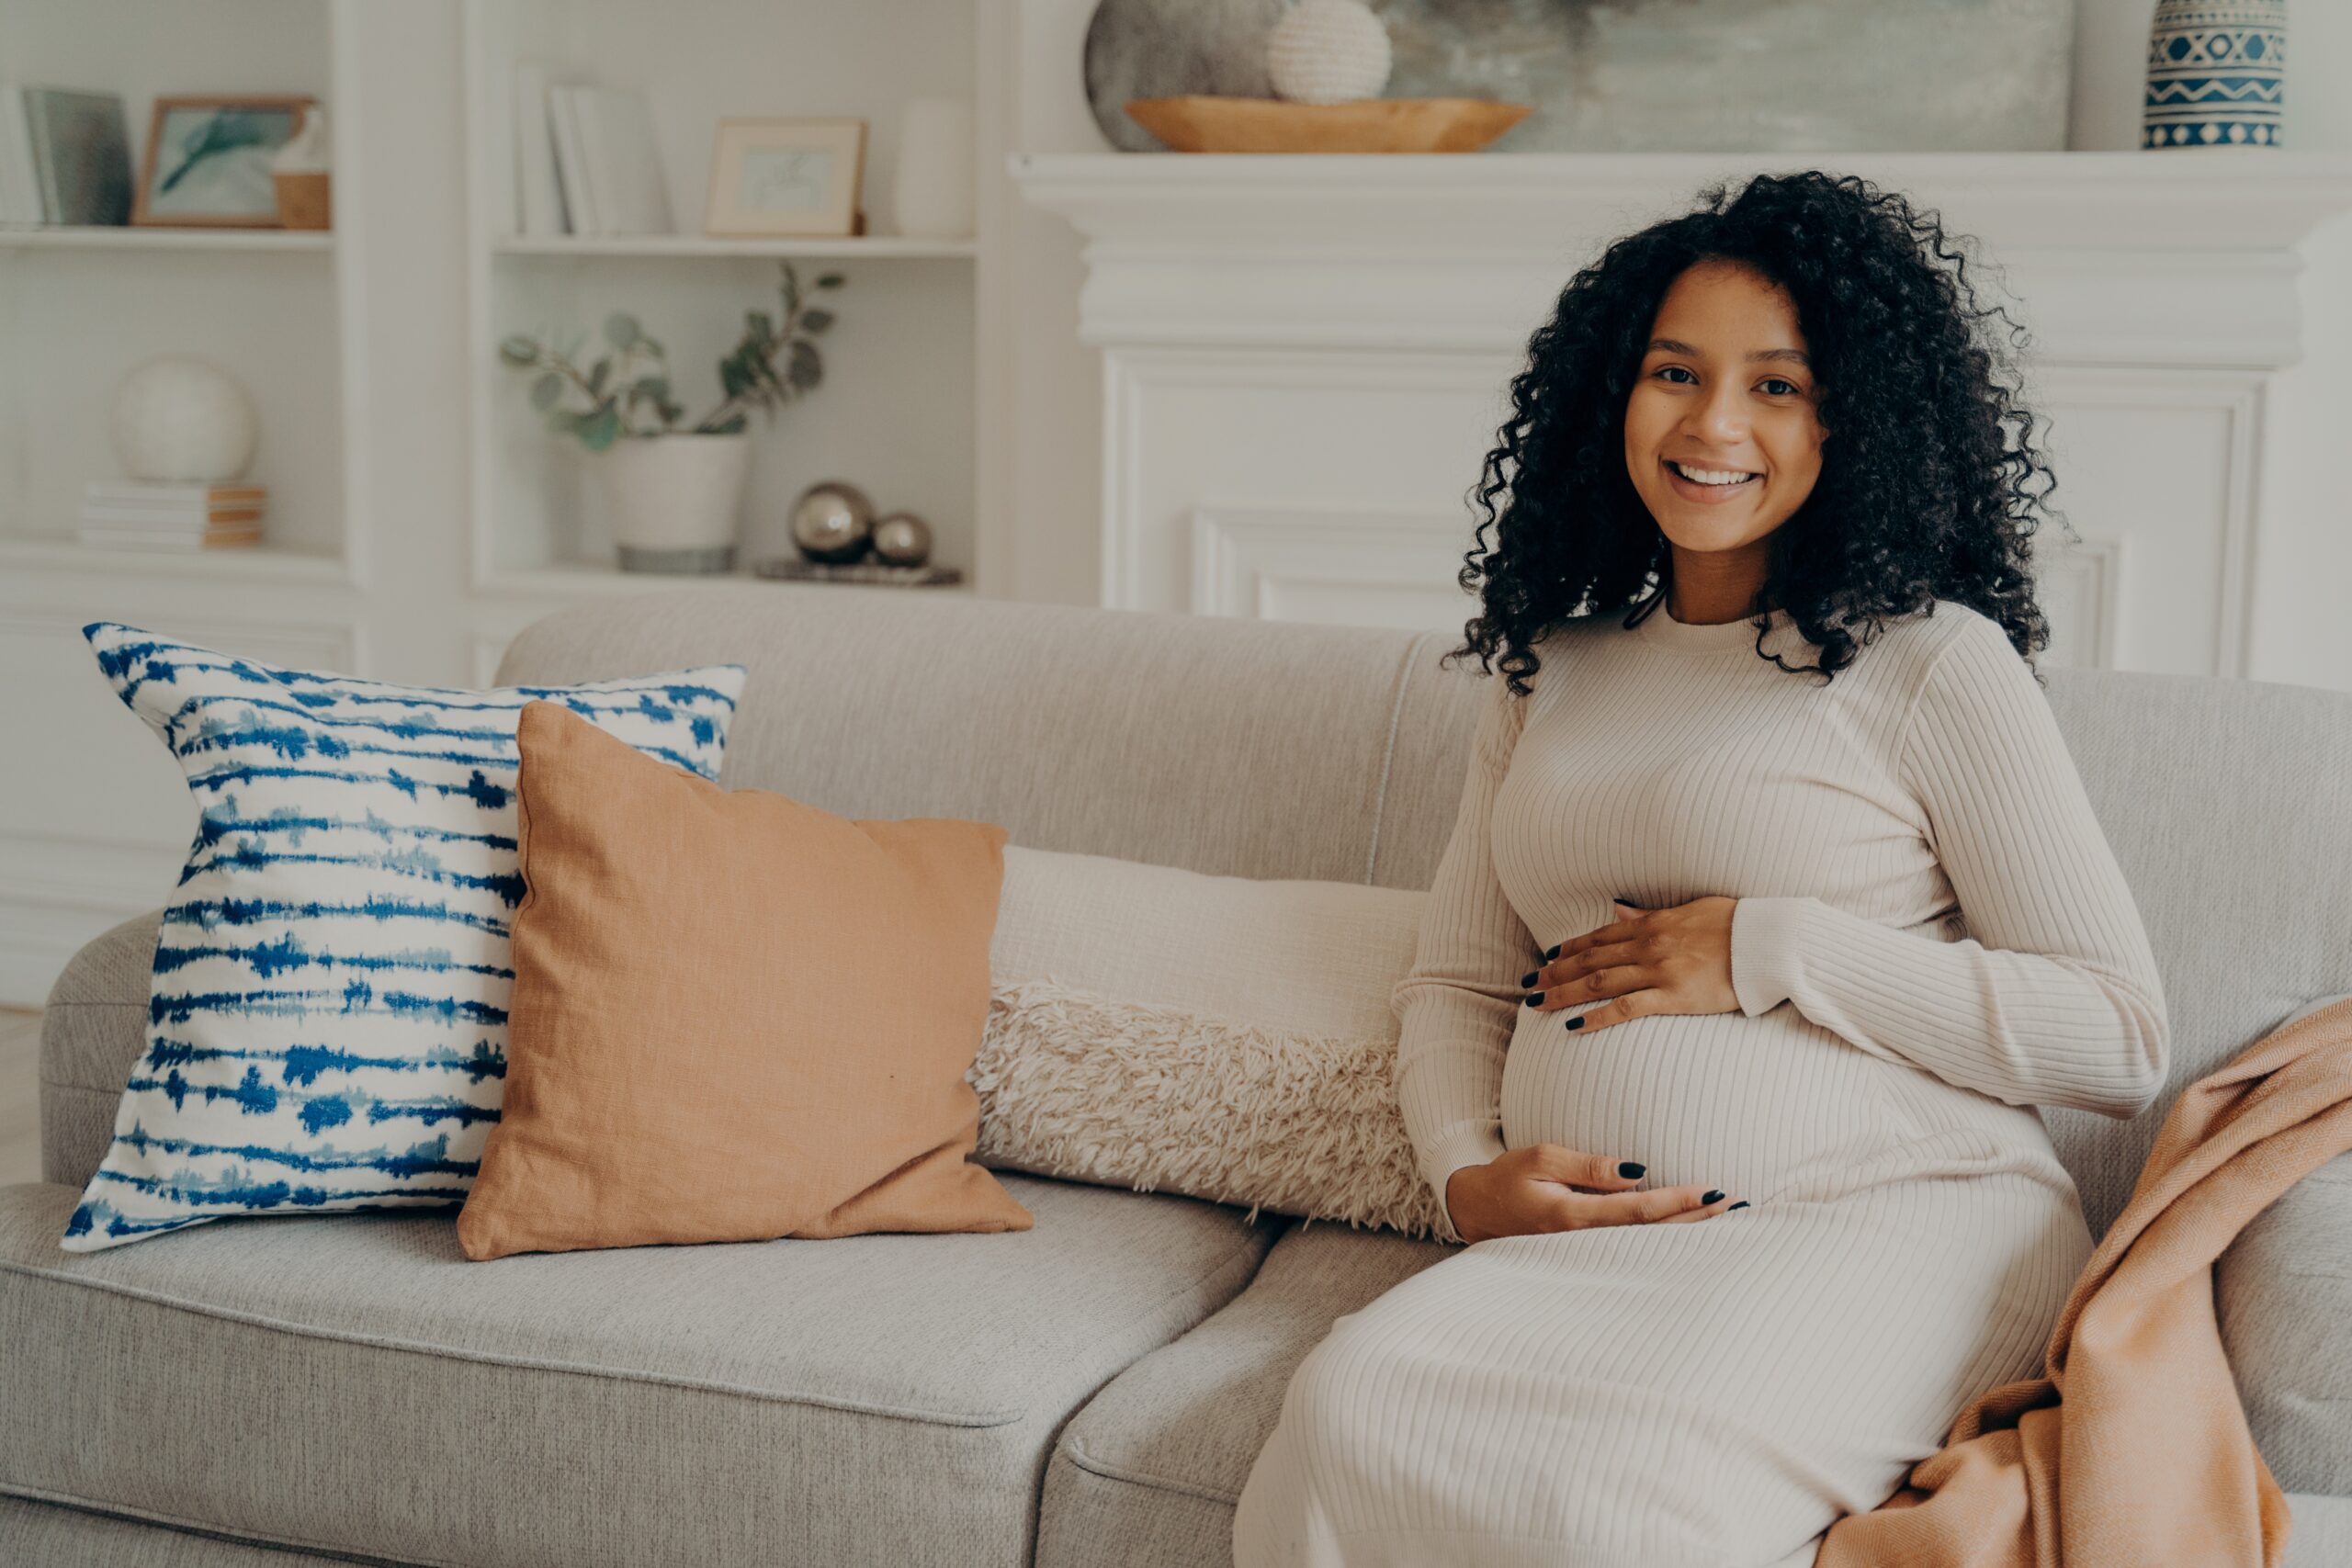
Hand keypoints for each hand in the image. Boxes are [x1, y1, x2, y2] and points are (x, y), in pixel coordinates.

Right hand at [1446, 1144, 1739, 1243]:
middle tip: (1738, 1205)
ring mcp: (1587, 1251)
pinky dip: (1666, 1237)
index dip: (1678, 1201)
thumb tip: (1635, 1172)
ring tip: (1727, 1218)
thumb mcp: (1540, 1159)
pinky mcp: (1587, 1251)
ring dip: (1688, 1230)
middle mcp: (1585, 1241)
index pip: (1639, 1210)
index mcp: (1573, 1216)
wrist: (1476, 1211)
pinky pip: (1634, 1245)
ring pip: (1648, 1244)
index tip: (1712, 1191)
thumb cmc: (1507, 1179)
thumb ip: (1587, 1167)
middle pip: (1654, 1233)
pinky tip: (1689, 1232)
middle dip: (1697, 1219)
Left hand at [1520, 896, 1740, 1033]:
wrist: (1766, 941)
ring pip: (1597, 983)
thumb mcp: (1690, 909)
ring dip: (1563, 993)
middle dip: (1555, 972)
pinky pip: (1624, 1008)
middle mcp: (1647, 946)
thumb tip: (1621, 911)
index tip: (1548, 958)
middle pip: (1589, 960)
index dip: (1570, 949)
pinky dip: (1595, 1017)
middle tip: (1529, 984)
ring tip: (1537, 1003)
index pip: (1599, 937)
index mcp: (1652, 924)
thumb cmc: (1736, 923)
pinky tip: (1572, 1026)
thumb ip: (1652, 914)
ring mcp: (1658, 971)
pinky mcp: (1672, 996)